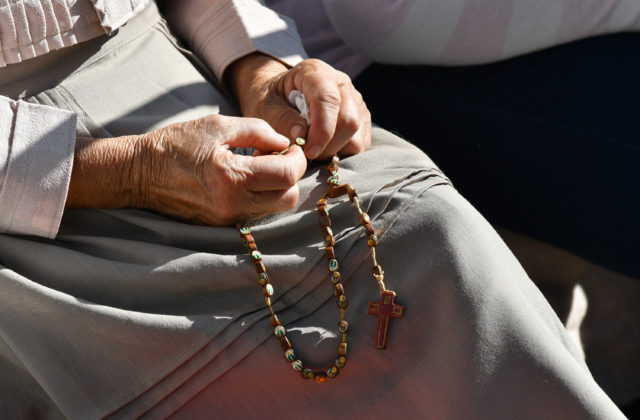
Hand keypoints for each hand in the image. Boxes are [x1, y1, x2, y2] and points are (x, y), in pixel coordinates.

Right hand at [67, 114, 306, 224]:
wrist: (140, 173)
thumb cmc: (177, 144)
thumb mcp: (218, 126)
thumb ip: (258, 131)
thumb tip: (284, 143)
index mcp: (231, 177)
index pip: (287, 176)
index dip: (298, 159)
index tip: (291, 148)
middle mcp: (233, 204)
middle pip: (289, 198)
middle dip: (292, 176)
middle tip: (278, 157)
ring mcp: (227, 219)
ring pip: (275, 208)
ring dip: (277, 187)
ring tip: (259, 167)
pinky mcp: (222, 225)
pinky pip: (256, 213)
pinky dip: (261, 196)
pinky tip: (246, 179)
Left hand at [228, 54, 370, 159]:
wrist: (280, 97)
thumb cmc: (271, 100)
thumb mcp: (265, 107)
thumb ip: (281, 119)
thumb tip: (301, 136)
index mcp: (315, 72)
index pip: (328, 100)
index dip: (322, 130)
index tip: (309, 152)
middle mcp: (340, 83)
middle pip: (348, 121)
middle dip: (328, 146)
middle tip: (306, 155)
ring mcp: (354, 100)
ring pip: (357, 136)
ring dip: (335, 152)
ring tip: (313, 150)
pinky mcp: (361, 118)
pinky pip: (360, 143)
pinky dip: (343, 153)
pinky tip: (324, 149)